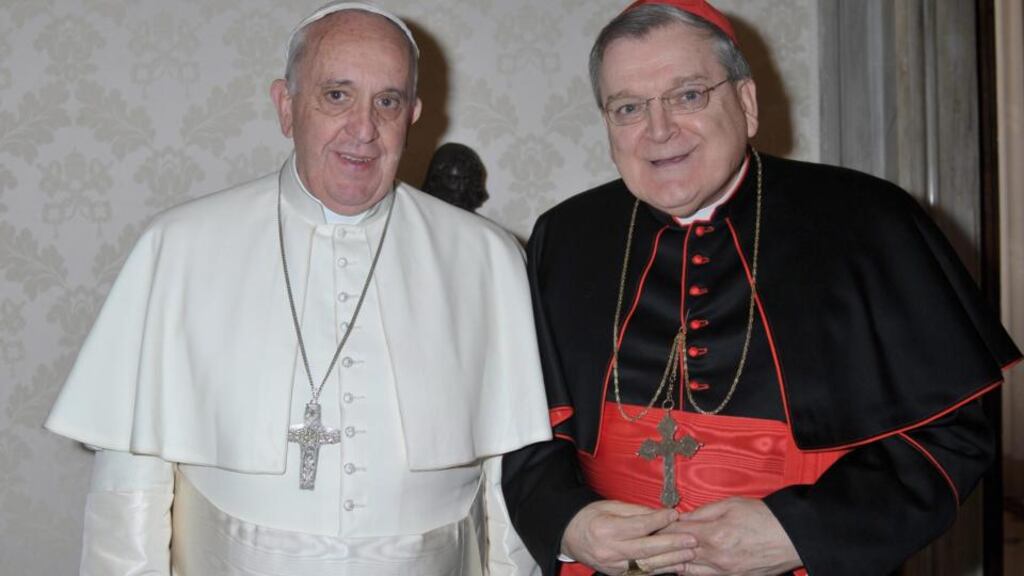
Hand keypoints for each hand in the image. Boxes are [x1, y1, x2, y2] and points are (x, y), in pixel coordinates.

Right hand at [561, 500, 696, 574]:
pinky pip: (643, 572)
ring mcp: (614, 566)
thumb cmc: (590, 517)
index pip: (638, 526)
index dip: (658, 520)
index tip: (674, 514)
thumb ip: (636, 511)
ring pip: (648, 565)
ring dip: (672, 560)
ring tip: (690, 553)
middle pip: (646, 549)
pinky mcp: (618, 574)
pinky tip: (677, 565)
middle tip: (691, 539)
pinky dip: (662, 569)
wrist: (570, 536)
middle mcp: (610, 551)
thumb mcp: (610, 506)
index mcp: (606, 530)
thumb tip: (661, 514)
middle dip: (672, 544)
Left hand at [657, 498, 801, 574]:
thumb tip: (681, 517)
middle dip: (661, 549)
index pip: (675, 534)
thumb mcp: (730, 505)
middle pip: (677, 555)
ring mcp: (725, 572)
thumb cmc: (764, 517)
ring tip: (658, 556)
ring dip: (673, 563)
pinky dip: (691, 571)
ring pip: (688, 571)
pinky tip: (683, 565)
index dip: (660, 530)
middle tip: (646, 545)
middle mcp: (717, 558)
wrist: (793, 537)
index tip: (649, 527)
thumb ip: (702, 512)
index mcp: (714, 535)